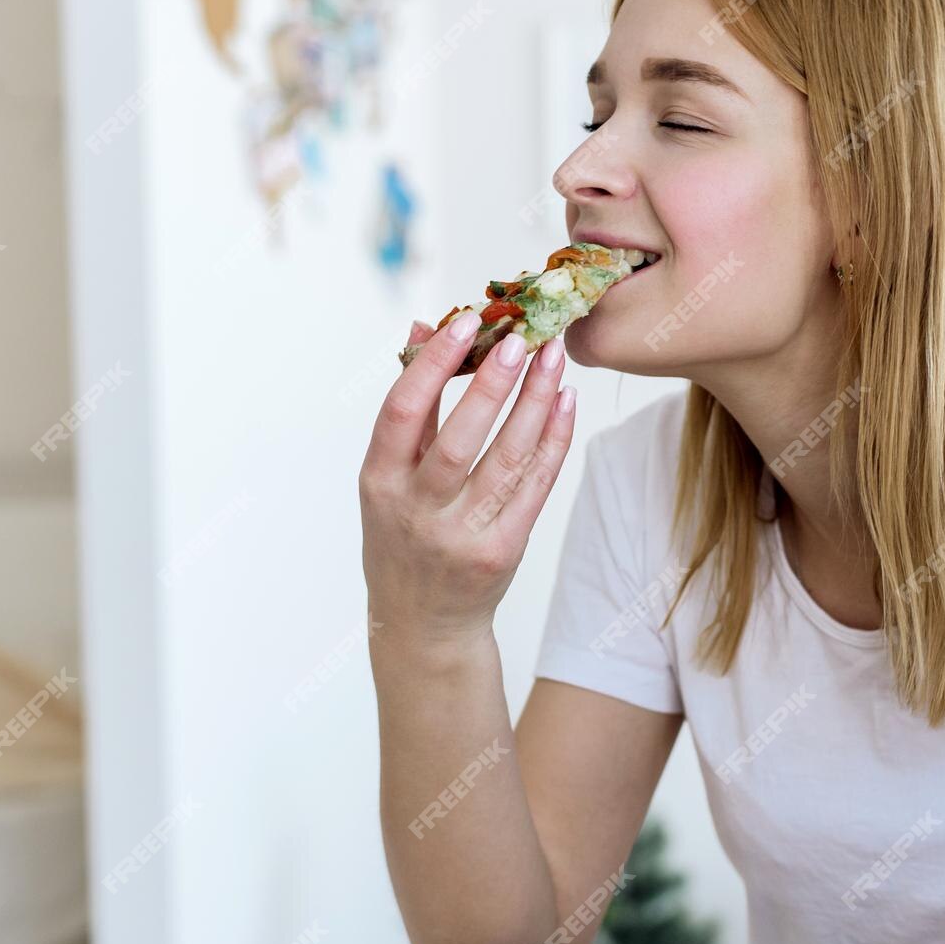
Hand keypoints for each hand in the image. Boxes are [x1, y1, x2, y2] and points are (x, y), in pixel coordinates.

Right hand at [358, 316, 575, 642]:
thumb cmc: (403, 534)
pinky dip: (554, 440)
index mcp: (379, 484)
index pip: (402, 413)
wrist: (423, 621)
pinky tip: (565, 402)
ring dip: (534, 404)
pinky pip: (536, 485)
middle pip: (459, 440)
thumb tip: (422, 327)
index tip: (463, 322)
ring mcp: (463, 535)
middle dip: (493, 385)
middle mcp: (418, 512)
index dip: (432, 364)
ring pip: (507, 460)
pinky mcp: (504, 550)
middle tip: (521, 338)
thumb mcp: (387, 476)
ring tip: (554, 359)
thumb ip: (411, 405)